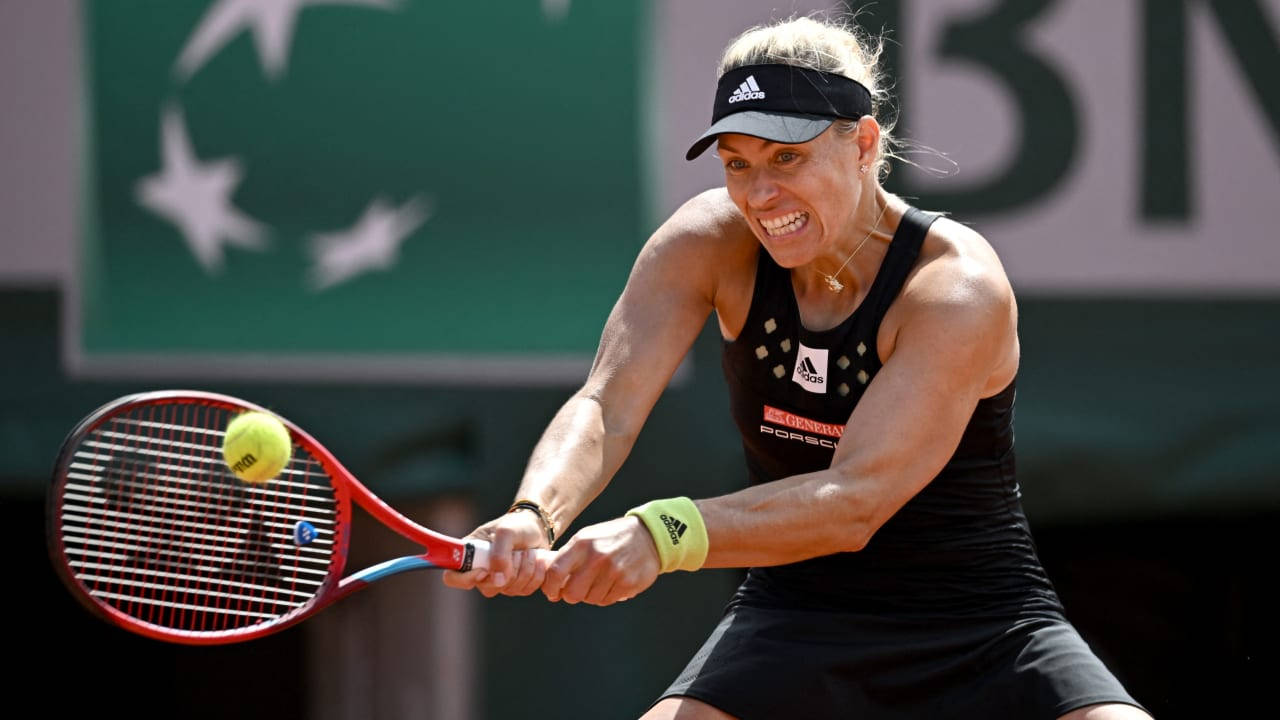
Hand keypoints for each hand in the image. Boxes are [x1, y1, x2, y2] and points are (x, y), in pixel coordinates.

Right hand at [441, 510, 552, 596]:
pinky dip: (535, 575)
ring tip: (528, 551)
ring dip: (525, 569)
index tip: (484, 570)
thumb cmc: (516, 525)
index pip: (452, 578)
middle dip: (508, 570)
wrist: (536, 528)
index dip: (465, 579)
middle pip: (487, 588)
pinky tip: (536, 560)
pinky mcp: (515, 585)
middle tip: (517, 552)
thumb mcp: (506, 531)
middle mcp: (480, 571)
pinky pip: (525, 590)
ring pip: (509, 590)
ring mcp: (498, 581)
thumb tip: (498, 581)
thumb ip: (500, 553)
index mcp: (468, 555)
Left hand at [541, 516, 659, 605]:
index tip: (552, 593)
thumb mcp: (587, 537)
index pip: (555, 572)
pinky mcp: (628, 583)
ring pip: (590, 599)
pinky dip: (606, 596)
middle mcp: (597, 557)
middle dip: (572, 595)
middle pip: (572, 593)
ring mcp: (614, 571)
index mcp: (582, 543)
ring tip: (600, 581)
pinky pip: (607, 600)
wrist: (648, 535)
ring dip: (591, 595)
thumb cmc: (612, 538)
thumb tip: (550, 583)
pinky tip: (612, 583)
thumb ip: (568, 557)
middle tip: (577, 590)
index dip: (550, 587)